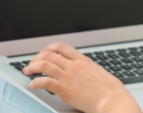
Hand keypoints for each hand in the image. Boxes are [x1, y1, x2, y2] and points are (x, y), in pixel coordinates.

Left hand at [23, 42, 140, 112]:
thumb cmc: (108, 88)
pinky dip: (35, 82)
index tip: (43, 54)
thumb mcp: (97, 72)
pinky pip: (45, 82)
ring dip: (32, 67)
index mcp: (82, 60)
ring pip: (44, 64)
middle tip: (31, 64)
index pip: (61, 46)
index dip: (48, 48)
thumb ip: (86, 69)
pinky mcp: (64, 89)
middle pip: (49, 54)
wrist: (111, 98)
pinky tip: (33, 85)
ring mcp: (69, 76)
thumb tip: (82, 72)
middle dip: (36, 58)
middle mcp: (74, 65)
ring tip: (28, 72)